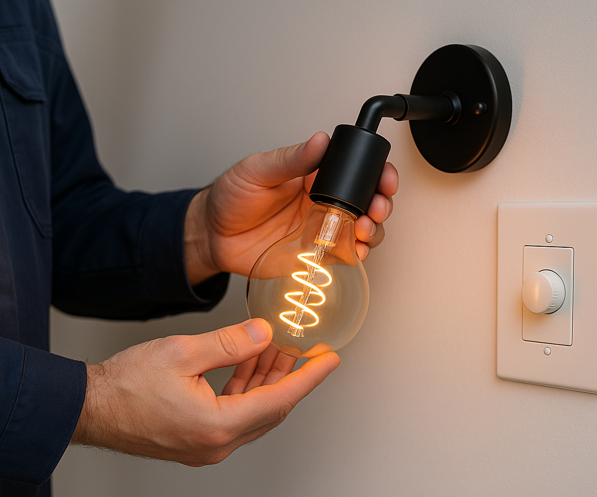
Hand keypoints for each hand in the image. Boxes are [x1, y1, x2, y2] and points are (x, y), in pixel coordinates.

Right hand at [71, 319, 338, 465]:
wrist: (89, 408)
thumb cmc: (124, 385)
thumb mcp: (182, 352)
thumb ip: (228, 343)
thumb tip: (262, 333)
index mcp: (217, 425)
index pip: (279, 400)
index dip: (309, 377)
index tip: (329, 360)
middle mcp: (216, 443)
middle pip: (270, 409)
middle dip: (291, 377)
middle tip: (309, 352)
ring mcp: (206, 446)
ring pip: (253, 412)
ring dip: (266, 381)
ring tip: (277, 349)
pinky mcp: (195, 441)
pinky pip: (234, 416)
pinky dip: (245, 390)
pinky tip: (247, 365)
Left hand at [184, 132, 398, 283]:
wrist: (213, 237)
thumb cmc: (230, 198)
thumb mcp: (257, 170)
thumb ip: (290, 159)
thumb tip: (318, 141)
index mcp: (313, 175)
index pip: (354, 170)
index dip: (375, 173)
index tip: (383, 178)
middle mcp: (322, 201)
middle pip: (366, 200)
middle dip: (380, 203)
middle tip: (376, 208)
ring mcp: (321, 228)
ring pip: (363, 228)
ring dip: (374, 229)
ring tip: (366, 230)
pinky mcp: (316, 253)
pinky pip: (345, 254)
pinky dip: (358, 254)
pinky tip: (357, 251)